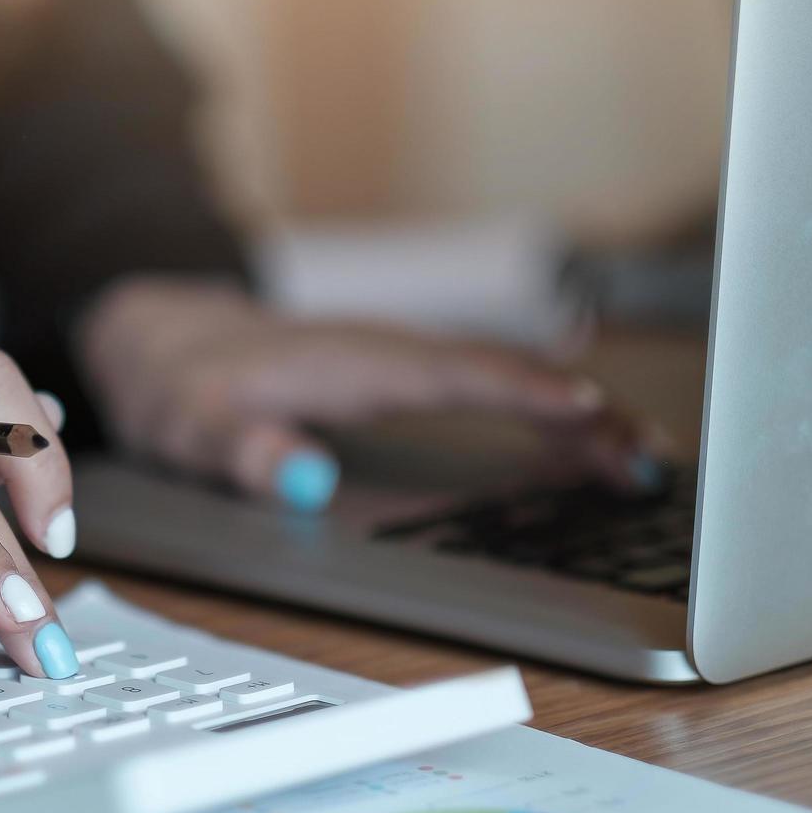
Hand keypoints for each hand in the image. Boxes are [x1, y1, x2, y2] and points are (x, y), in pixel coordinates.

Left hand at [77, 277, 663, 510]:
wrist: (159, 336)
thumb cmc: (179, 385)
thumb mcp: (190, 426)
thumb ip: (240, 450)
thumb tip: (297, 475)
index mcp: (347, 361)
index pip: (449, 371)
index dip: (519, 389)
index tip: (589, 411)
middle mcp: (386, 350)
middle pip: (500, 373)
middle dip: (580, 410)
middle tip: (651, 459)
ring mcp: (399, 357)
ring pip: (504, 376)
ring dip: (577, 411)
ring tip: (645, 456)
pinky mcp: (401, 372)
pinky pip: (487, 383)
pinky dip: (543, 406)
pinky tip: (584, 435)